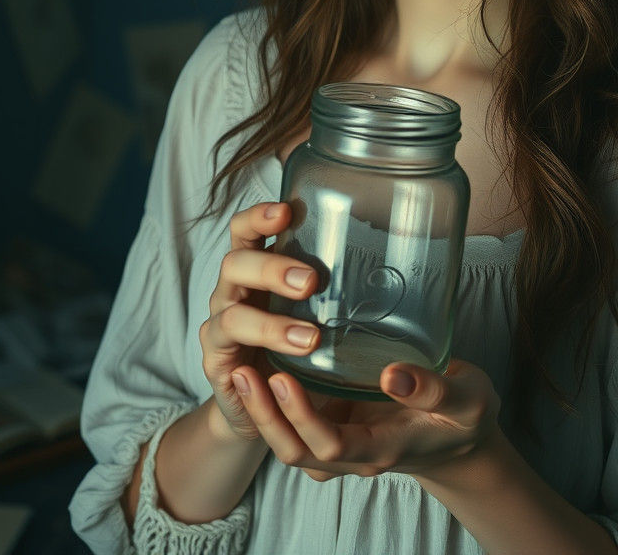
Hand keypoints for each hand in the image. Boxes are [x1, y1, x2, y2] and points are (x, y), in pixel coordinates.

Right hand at [198, 201, 322, 440]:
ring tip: (311, 338)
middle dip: (272, 268)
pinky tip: (284, 364)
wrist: (261, 404)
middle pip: (235, 263)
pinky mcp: (216, 363)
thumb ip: (340, 287)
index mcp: (254, 270)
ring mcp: (220, 328)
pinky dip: (258, 359)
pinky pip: (230, 357)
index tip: (286, 212)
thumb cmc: (295, 346)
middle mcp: (232, 293)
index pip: (245, 232)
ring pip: (232, 314)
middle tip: (311, 282)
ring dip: (272, 325)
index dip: (258, 217)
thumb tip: (400, 265)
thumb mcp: (317, 310)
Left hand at [232, 357, 500, 480]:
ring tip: (241, 368)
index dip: (300, 416)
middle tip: (243, 370)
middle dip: (265, 416)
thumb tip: (394, 375)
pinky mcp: (340, 423)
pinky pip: (298, 424)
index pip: (329, 445)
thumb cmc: (467, 417)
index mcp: (384, 448)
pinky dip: (275, 404)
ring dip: (263, 411)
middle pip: (295, 450)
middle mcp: (356, 453)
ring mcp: (344, 441)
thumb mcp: (467, 400)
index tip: (281, 377)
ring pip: (290, 441)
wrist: (464, 439)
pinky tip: (264, 366)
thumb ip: (434, 390)